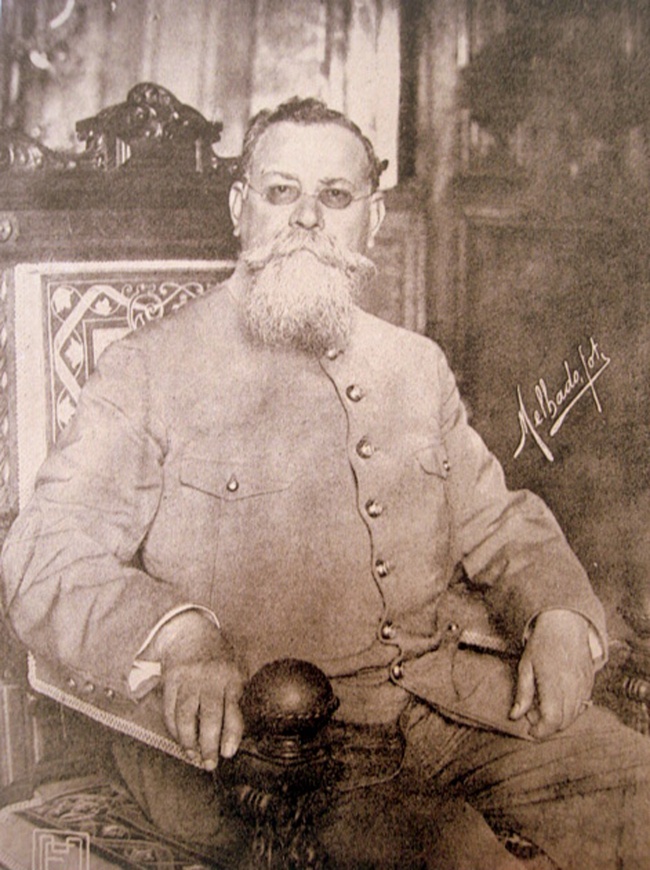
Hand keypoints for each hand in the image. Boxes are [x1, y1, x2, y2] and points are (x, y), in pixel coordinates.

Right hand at [153, 612, 244, 769]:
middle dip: (209, 745)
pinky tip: (180, 740)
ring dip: (188, 742)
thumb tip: (233, 737)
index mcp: (231, 677)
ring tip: (193, 756)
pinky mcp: (170, 681)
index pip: (233, 710)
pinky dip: (174, 730)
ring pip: (186, 717)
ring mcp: (188, 679)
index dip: (231, 733)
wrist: (191, 632)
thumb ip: (236, 701)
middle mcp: (210, 678)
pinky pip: (169, 710)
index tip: (228, 753)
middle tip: (209, 764)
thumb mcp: (235, 673)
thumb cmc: (218, 660)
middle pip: (209, 717)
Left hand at [509, 610, 593, 738]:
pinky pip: (584, 704)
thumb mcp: (525, 666)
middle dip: (549, 726)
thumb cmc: (542, 644)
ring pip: (575, 715)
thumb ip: (523, 693)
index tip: (531, 731)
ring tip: (545, 706)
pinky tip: (560, 700)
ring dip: (561, 719)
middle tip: (534, 717)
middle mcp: (572, 687)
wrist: (565, 623)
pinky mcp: (591, 682)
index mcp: (553, 683)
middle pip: (564, 721)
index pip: (552, 719)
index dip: (541, 731)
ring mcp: (584, 685)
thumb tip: (515, 716)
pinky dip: (572, 709)